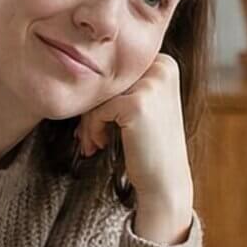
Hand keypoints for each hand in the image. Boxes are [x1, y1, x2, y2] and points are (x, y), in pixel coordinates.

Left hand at [78, 53, 191, 243]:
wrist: (164, 182)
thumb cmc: (148, 147)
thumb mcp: (141, 105)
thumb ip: (122, 84)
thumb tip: (82, 68)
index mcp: (164, 64)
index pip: (116, 71)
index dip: (101, 96)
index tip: (95, 122)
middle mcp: (162, 68)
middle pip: (107, 80)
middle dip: (92, 109)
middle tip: (87, 137)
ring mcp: (152, 84)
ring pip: (99, 94)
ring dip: (88, 121)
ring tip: (92, 143)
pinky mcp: (137, 104)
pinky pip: (98, 109)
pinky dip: (92, 129)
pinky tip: (99, 145)